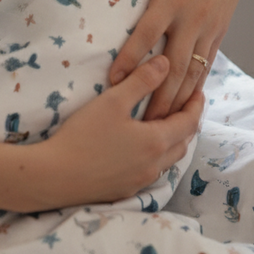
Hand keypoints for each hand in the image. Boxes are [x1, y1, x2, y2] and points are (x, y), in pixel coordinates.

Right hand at [31, 56, 202, 208]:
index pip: (189, 122)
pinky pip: (153, 171)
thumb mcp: (113, 100)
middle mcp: (154, 166)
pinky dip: (158, 155)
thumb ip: (142, 80)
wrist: (54, 177)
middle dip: (189, 123)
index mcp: (156, 142)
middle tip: (187, 105)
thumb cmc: (83, 136)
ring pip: (169, 160)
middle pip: (183, 143)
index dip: (197, 106)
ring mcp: (140, 181)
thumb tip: (166, 62)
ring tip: (168, 123)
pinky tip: (144, 147)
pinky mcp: (126, 190)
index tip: (199, 91)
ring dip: (174, 140)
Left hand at [96, 0, 252, 119]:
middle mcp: (192, 17)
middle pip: (173, 66)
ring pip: (192, 72)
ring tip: (162, 125)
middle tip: (141, 124)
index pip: (148, 34)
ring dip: (177, 100)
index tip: (114, 82)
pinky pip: (207, 64)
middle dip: (157, 97)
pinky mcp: (220, 31)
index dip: (130, 59)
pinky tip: (186, 104)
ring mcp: (209, 27)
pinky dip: (196, 87)